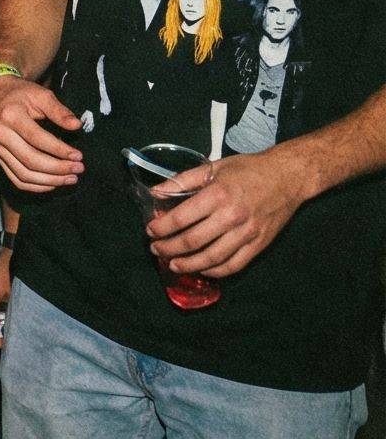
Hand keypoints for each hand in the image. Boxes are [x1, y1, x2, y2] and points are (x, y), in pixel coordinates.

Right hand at [0, 73, 83, 193]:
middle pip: (31, 160)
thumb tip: (77, 126)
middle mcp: (0, 135)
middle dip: (58, 168)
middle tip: (78, 169)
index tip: (79, 156)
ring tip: (70, 179)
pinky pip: (16, 179)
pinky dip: (36, 186)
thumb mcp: (41, 94)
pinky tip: (52, 183)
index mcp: (11, 116)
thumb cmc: (20, 94)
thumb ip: (59, 110)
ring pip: (24, 174)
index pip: (38, 139)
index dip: (60, 150)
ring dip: (50, 180)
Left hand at [149, 149, 309, 278]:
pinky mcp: (259, 244)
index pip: (181, 218)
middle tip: (156, 249)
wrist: (288, 177)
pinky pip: (235, 265)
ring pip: (212, 258)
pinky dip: (216, 271)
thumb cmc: (248, 169)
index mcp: (217, 195)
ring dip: (189, 264)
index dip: (161, 227)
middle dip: (169, 248)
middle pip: (193, 241)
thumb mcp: (213, 167)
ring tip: (173, 264)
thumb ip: (182, 180)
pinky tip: (202, 268)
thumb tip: (155, 192)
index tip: (150, 231)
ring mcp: (247, 233)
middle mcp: (232, 216)